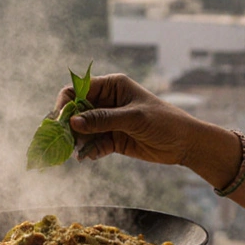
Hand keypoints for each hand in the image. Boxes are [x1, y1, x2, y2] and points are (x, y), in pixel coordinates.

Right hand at [54, 73, 206, 166]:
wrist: (185, 144)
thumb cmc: (164, 122)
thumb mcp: (133, 118)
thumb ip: (103, 120)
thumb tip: (74, 122)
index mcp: (112, 86)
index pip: (78, 89)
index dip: (65, 103)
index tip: (59, 120)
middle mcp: (107, 101)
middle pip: (76, 111)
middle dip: (68, 125)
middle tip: (62, 140)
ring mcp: (108, 121)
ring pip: (82, 130)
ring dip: (77, 141)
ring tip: (76, 153)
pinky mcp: (112, 139)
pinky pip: (93, 144)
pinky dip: (88, 151)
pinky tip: (88, 157)